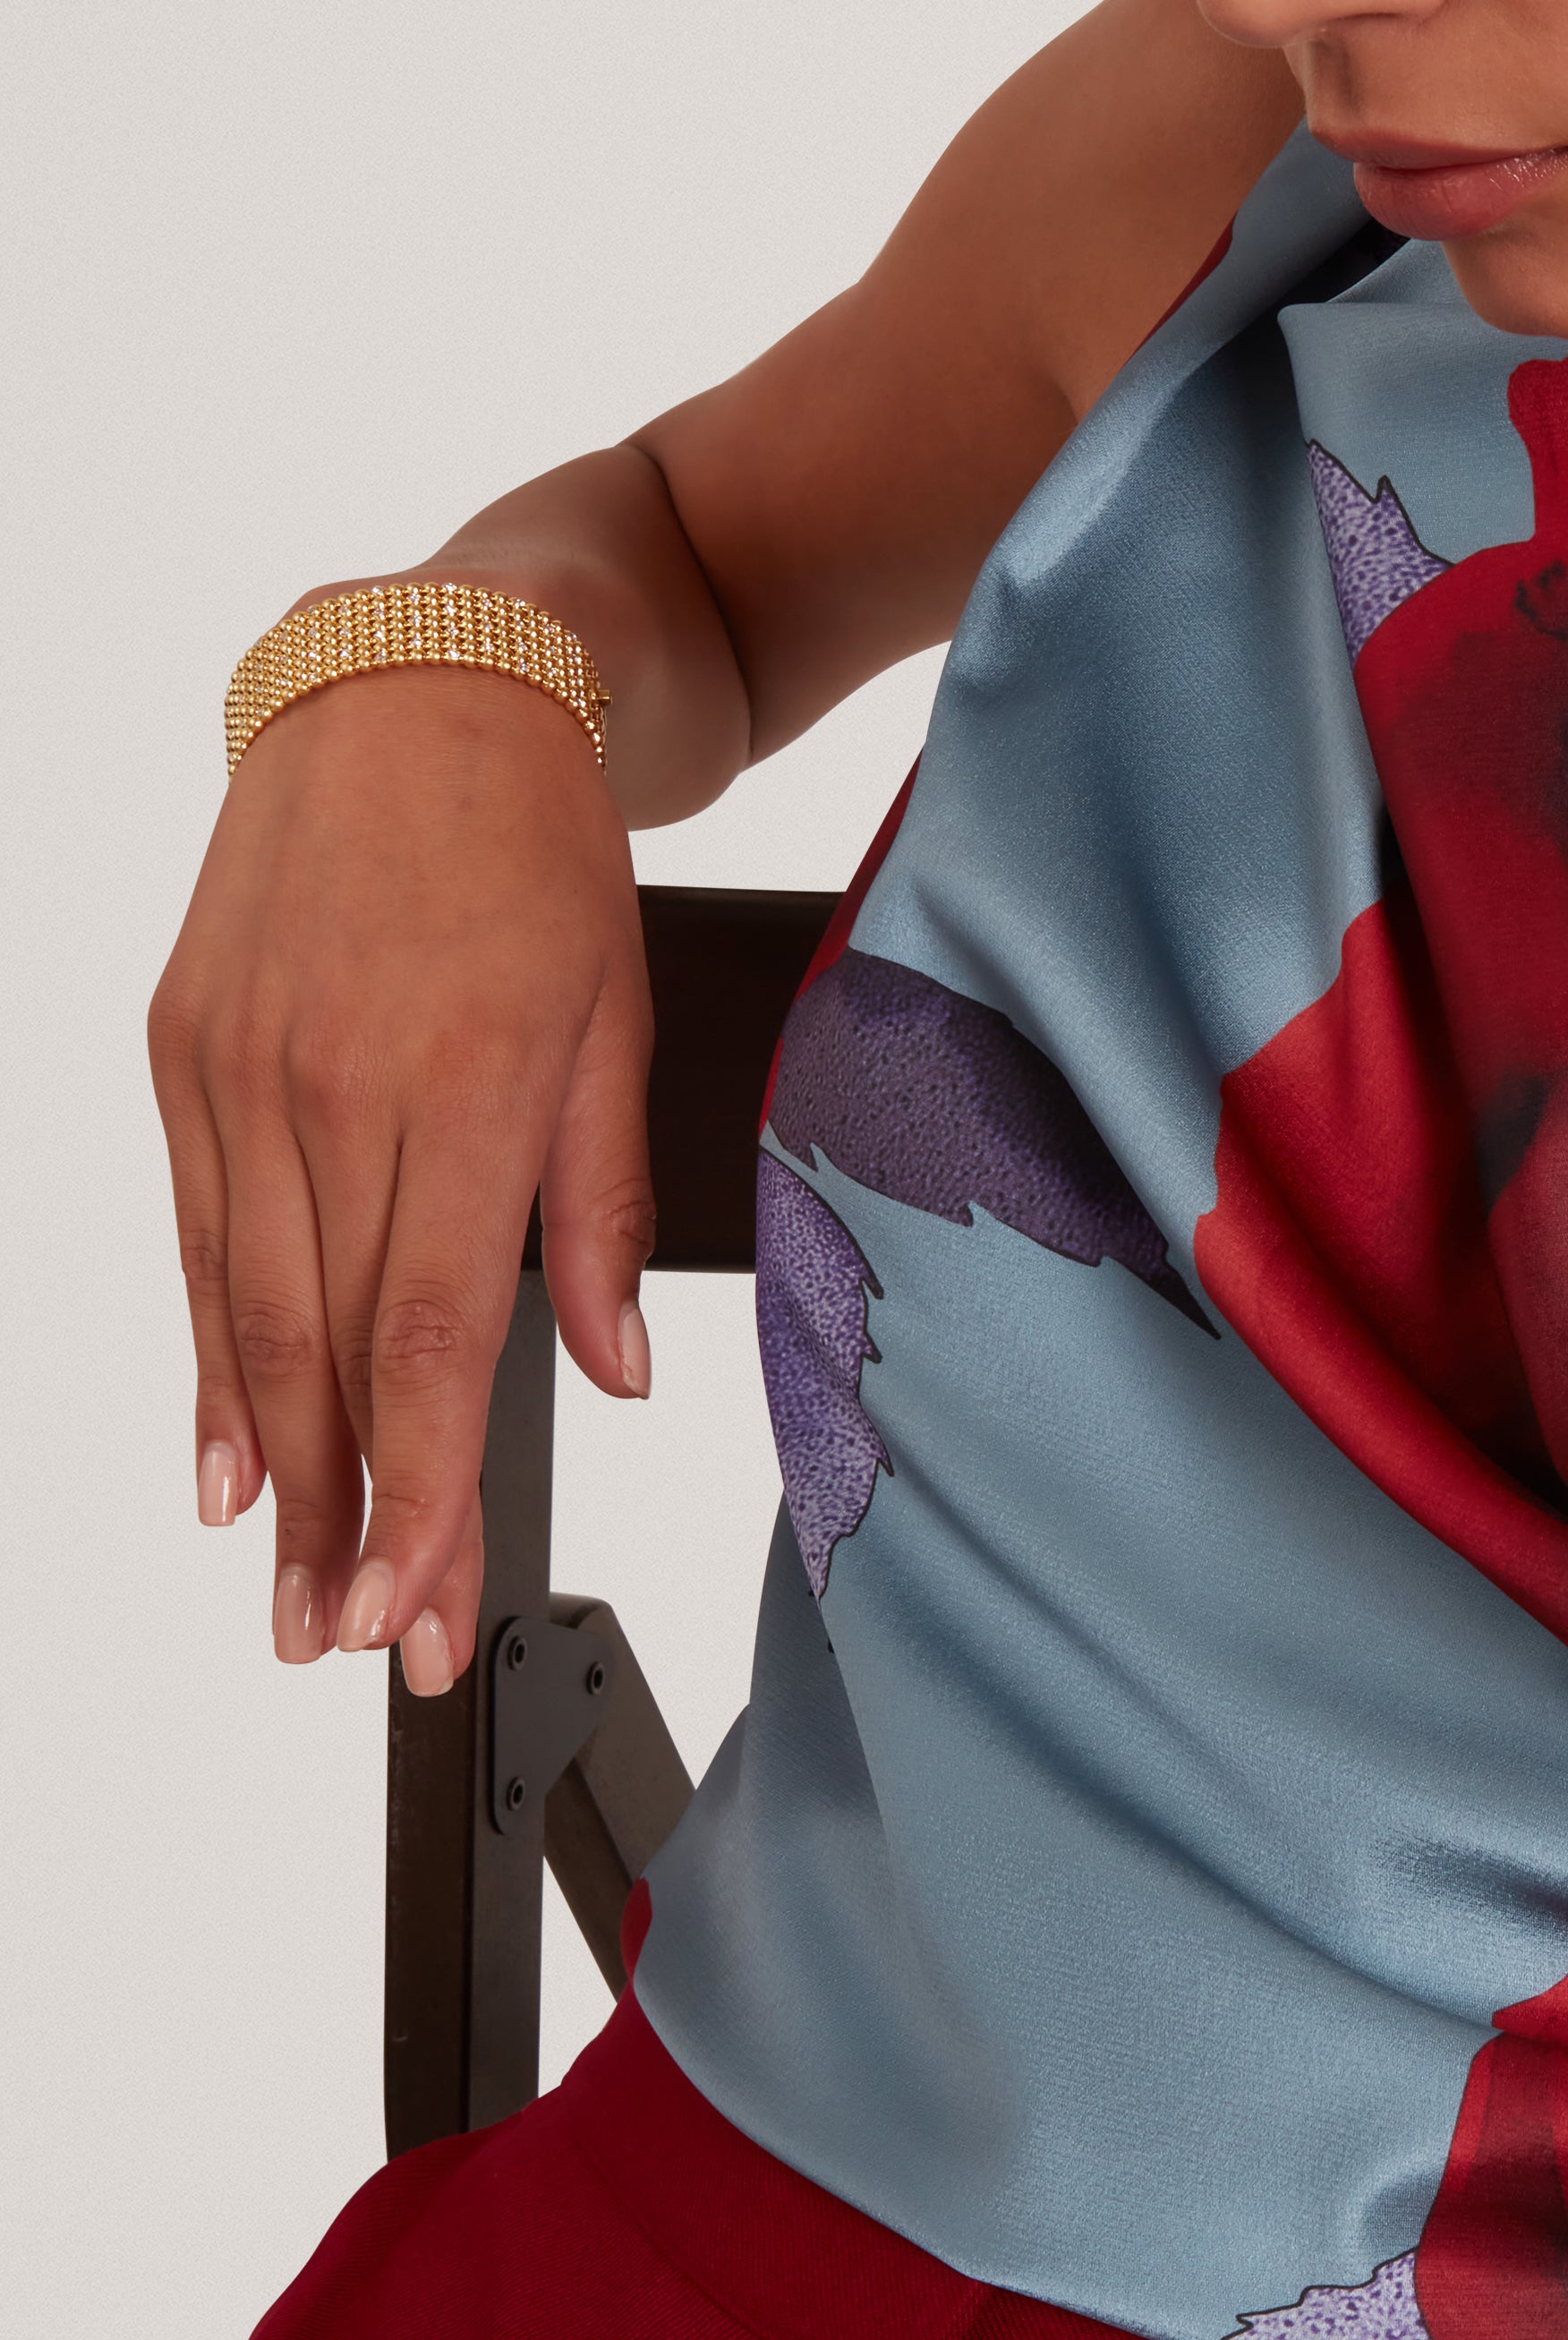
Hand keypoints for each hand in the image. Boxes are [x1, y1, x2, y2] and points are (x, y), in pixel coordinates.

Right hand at [147, 654, 658, 1687]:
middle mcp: (329, 1087)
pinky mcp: (180, 1053)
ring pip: (248, 1315)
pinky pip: (195, 1238)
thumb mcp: (613, 1028)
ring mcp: (239, 1072)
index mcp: (457, 1085)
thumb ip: (603, 1211)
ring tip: (293, 1592)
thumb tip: (615, 1372)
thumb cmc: (537, 857)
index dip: (424, 1490)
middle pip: (333, 1354)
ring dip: (273, 1470)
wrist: (412, 692)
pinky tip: (224, 1462)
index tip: (417, 1605)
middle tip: (356, 1646)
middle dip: (348, 1521)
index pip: (432, 1337)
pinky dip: (207, 1362)